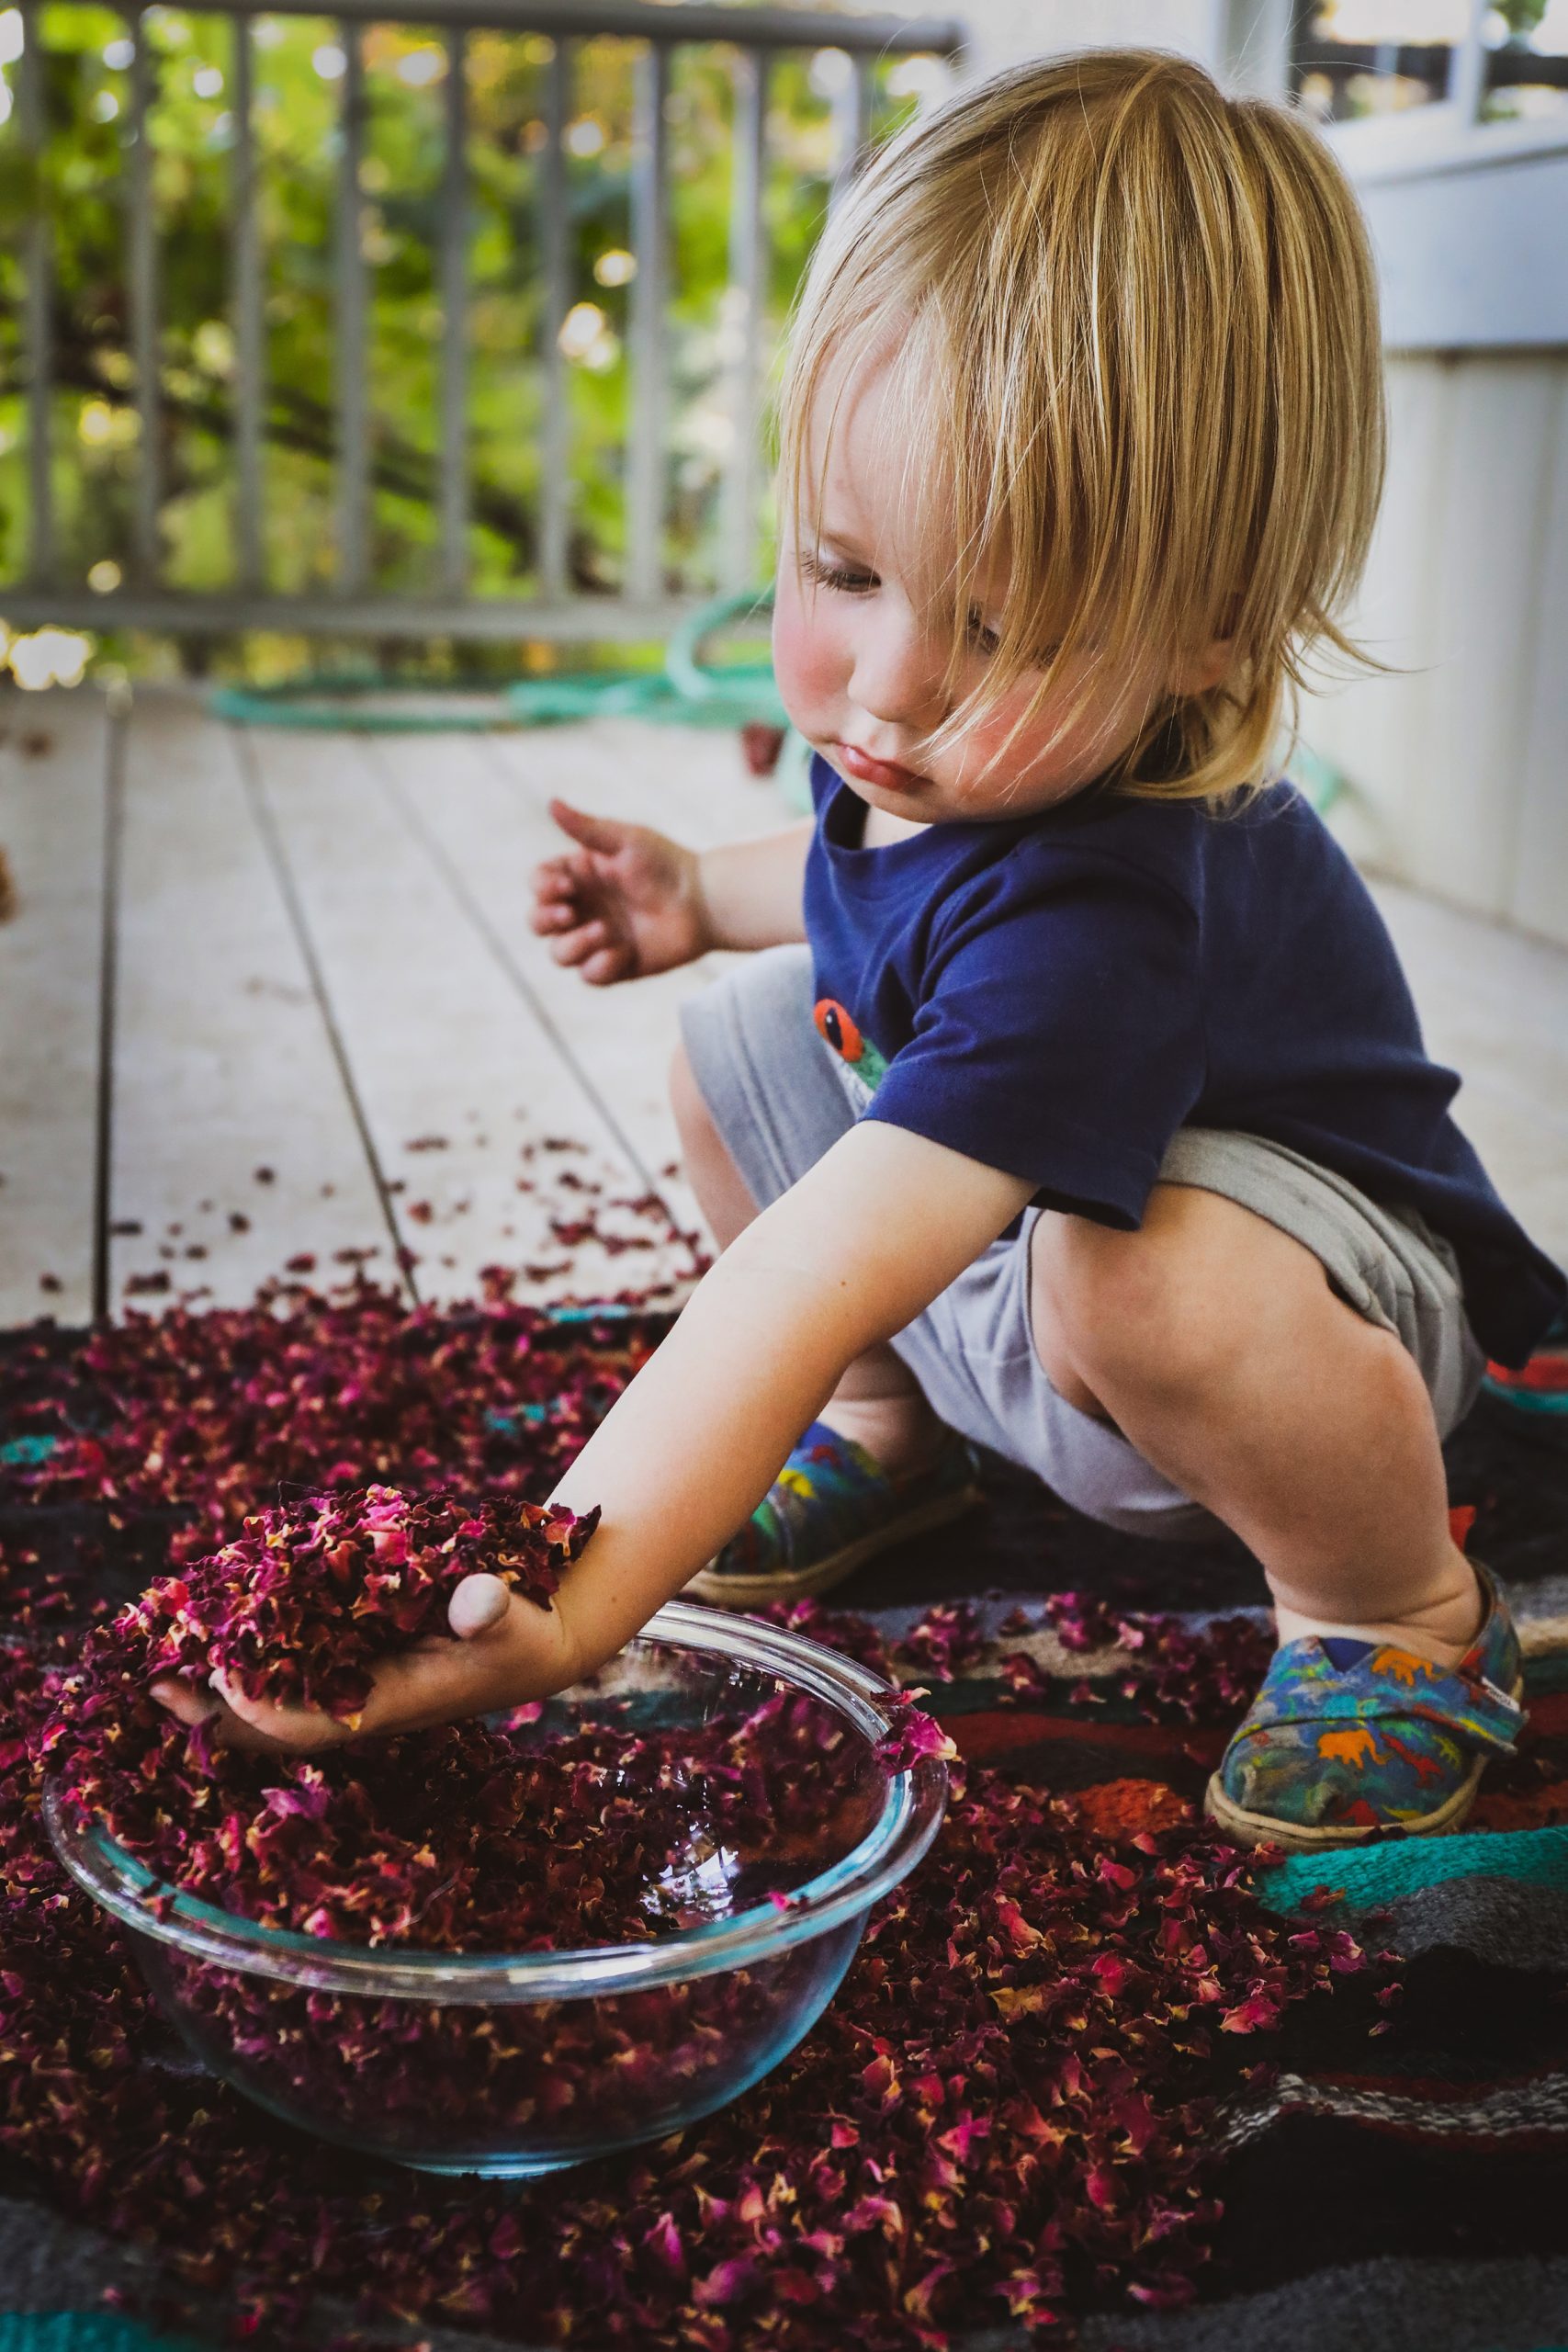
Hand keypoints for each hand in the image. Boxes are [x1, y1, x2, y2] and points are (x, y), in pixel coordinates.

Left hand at [148, 1576, 584, 1752]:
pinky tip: (205, 1632)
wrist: (532, 1647)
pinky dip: (239, 1659)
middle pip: (266, 1726)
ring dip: (211, 1687)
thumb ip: (493, 1610)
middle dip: (208, 1708)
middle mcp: (357, 1703)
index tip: (217, 1673)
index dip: (259, 1704)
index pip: (308, 1722)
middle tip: (151, 1678)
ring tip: (155, 1658)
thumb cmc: (522, 1633)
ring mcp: (347, 1687)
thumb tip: (474, 1598)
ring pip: (264, 1702)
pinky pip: (280, 1673)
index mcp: (389, 1703)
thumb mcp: (516, 1618)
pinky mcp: (346, 1664)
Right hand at [530, 799, 708, 984]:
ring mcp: (597, 940)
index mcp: (579, 877)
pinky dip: (598, 966)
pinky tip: (620, 952)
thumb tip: (550, 802)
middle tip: (568, 914)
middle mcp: (583, 909)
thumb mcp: (627, 840)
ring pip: (559, 954)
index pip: (540, 883)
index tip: (564, 885)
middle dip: (545, 920)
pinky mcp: (616, 965)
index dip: (542, 887)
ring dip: (573, 945)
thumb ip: (587, 828)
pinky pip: (590, 976)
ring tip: (604, 931)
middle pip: (538, 922)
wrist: (705, 902)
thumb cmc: (667, 865)